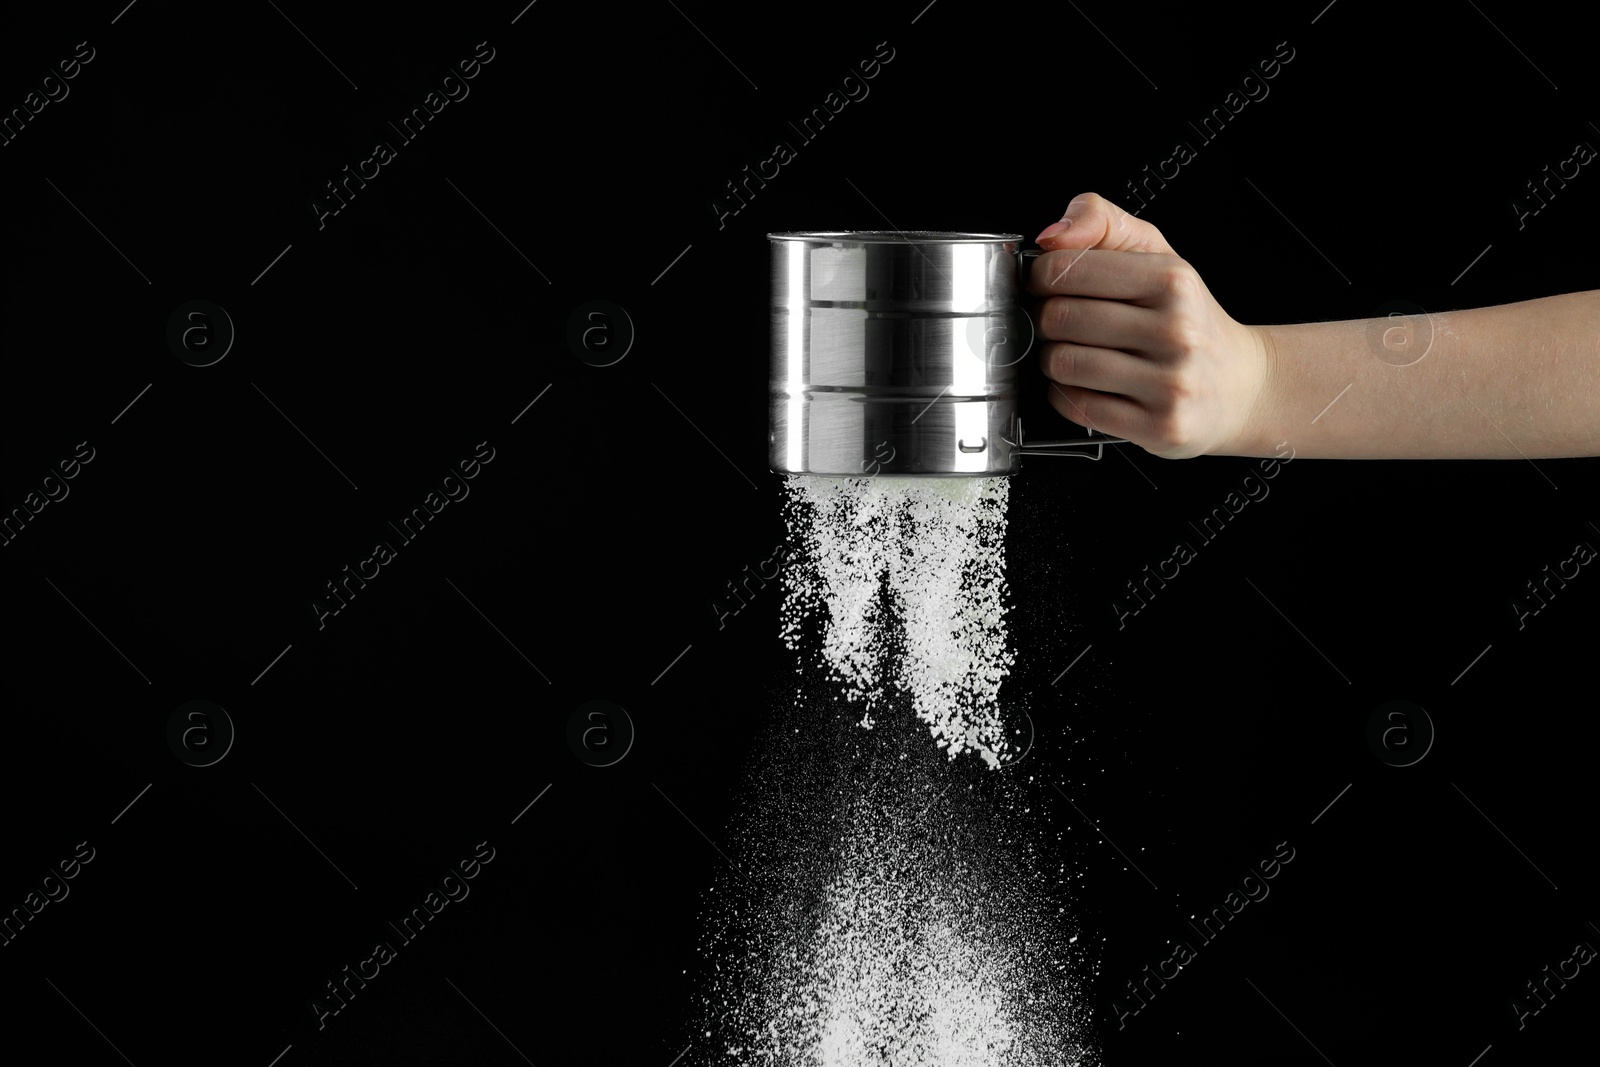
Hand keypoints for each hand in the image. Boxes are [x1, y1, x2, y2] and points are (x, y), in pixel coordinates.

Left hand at [1027, 193, 1272, 458]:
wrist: (1240, 385)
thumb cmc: (1187, 319)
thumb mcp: (1155, 253)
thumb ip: (1102, 222)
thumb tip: (1052, 234)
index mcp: (1172, 280)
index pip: (1065, 269)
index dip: (1041, 277)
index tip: (1047, 285)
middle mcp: (1177, 331)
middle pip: (1060, 318)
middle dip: (1046, 321)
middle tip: (1061, 323)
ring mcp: (1171, 383)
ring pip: (1064, 364)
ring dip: (1053, 361)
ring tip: (1074, 354)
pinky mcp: (1160, 426)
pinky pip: (1078, 407)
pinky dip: (1066, 396)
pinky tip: (1086, 385)